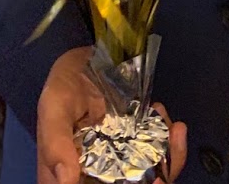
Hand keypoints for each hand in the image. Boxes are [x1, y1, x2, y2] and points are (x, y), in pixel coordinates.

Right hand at [36, 48, 187, 183]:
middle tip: (161, 174)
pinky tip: (171, 123)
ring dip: (169, 163)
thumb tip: (66, 181)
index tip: (145, 183)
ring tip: (173, 133)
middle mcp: (98, 173)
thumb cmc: (64, 84)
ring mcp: (122, 159)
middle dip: (151, 183)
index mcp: (69, 175)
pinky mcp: (139, 143)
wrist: (88, 57)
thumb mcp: (54, 107)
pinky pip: (161, 155)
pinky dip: (172, 145)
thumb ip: (55, 142)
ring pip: (150, 177)